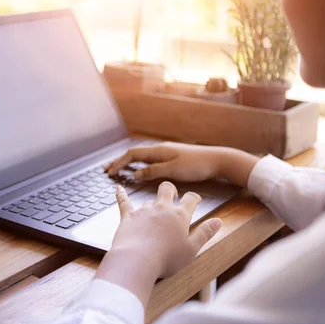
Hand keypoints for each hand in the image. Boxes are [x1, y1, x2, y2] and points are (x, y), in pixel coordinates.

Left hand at [95, 183, 221, 306]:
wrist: (137, 260)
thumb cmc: (166, 259)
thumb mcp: (192, 249)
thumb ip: (205, 233)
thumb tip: (218, 221)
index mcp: (179, 216)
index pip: (190, 199)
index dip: (194, 198)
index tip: (195, 200)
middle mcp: (162, 209)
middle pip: (167, 189)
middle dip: (171, 189)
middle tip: (172, 195)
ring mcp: (144, 211)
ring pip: (149, 200)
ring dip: (152, 204)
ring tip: (152, 211)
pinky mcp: (128, 217)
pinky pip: (124, 202)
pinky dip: (121, 194)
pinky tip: (117, 188)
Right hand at [106, 142, 260, 187]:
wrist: (218, 160)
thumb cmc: (197, 166)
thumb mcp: (173, 171)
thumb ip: (153, 171)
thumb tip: (135, 174)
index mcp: (159, 151)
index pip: (132, 155)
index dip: (119, 163)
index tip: (109, 172)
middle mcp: (161, 149)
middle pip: (135, 154)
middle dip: (119, 161)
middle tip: (107, 169)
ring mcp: (167, 153)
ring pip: (142, 157)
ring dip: (128, 162)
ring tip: (118, 168)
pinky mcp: (173, 158)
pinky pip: (150, 160)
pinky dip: (139, 164)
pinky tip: (139, 169)